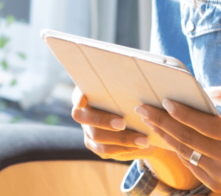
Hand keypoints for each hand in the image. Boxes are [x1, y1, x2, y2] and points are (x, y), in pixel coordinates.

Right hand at [71, 87, 200, 189]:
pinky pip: (105, 151)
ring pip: (97, 138)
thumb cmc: (132, 96)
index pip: (77, 95)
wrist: (138, 119)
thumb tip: (138, 70)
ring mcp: (87, 130)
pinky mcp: (95, 145)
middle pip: (85, 119)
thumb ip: (127, 82)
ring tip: (142, 139)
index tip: (86, 98)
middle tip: (123, 123)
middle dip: (104, 121)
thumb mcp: (129, 88)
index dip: (79, 97)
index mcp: (86, 93)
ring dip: (121, 140)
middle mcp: (83, 113)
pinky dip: (123, 149)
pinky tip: (138, 146)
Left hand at [137, 85, 220, 195]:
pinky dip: (177, 151)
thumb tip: (207, 90)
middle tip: (143, 109)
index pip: (201, 123)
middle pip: (186, 138)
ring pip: (185, 153)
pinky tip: (166, 138)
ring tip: (150, 121)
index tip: (165, 100)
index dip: (181, 112)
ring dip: (165, 136)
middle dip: (161, 122)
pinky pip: (191, 166)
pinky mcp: (218, 186)